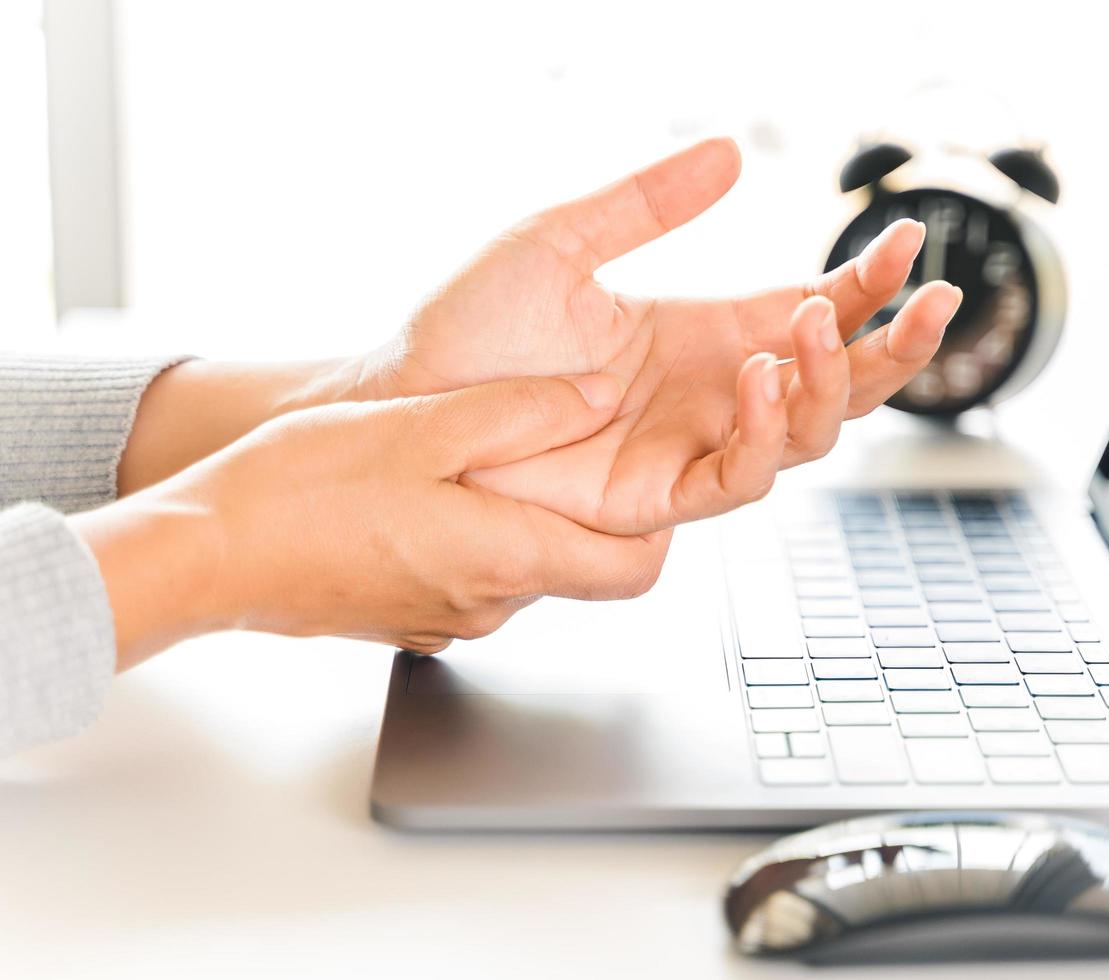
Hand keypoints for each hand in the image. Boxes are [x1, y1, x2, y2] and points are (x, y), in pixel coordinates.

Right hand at [73, 374, 669, 668]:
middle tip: (572, 446)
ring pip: (526, 566)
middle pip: (585, 566)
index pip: (636, 568)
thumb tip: (599, 396)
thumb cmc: (299, 491)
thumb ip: (523, 410)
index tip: (659, 472)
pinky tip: (434, 492)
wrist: (208, 554)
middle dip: (593, 510)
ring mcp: (449, 619)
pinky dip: (479, 535)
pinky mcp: (413, 617)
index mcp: (507, 556)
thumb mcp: (423, 425)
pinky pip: (475, 576)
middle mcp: (490, 603)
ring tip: (485, 457)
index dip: (664, 524)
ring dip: (527, 517)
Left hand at [360, 139, 959, 532]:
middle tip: (933, 305)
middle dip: (893, 350)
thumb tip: (729, 150)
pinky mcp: (657, 496)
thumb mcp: (561, 242)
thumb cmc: (469, 330)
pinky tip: (763, 376)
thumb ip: (647, 201)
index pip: (809, 312)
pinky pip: (737, 476)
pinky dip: (766, 432)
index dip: (864, 286)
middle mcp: (710, 394)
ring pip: (806, 436)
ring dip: (834, 384)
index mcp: (701, 334)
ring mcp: (689, 447)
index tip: (903, 244)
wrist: (404, 402)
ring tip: (816, 326)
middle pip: (835, 384)